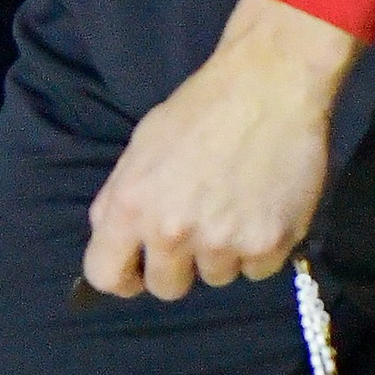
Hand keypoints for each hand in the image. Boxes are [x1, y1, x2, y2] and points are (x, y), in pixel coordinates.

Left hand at [84, 0, 357, 300]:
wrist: (269, 85)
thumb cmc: (200, 109)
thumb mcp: (141, 148)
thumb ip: (122, 200)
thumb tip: (117, 244)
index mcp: (131, 206)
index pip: (106, 275)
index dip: (122, 277)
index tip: (138, 270)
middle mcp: (172, 232)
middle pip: (167, 288)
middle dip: (179, 265)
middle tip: (198, 228)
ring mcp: (223, 243)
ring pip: (217, 277)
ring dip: (224, 253)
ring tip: (237, 204)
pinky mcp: (269, 245)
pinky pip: (258, 271)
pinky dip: (261, 248)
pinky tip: (263, 208)